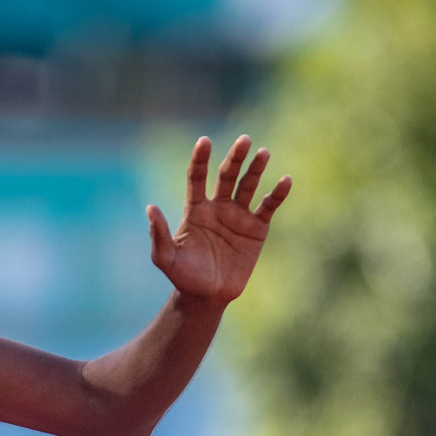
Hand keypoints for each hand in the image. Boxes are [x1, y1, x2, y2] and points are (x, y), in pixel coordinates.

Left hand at [147, 135, 291, 303]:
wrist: (207, 296)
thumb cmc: (183, 276)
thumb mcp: (166, 257)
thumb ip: (159, 234)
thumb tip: (150, 208)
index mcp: (195, 210)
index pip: (196, 178)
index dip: (200, 160)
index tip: (204, 141)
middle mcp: (218, 207)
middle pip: (226, 176)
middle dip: (235, 158)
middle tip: (244, 139)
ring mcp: (238, 216)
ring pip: (248, 186)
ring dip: (256, 169)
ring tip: (263, 152)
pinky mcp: (257, 228)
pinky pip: (268, 207)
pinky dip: (277, 194)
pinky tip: (285, 180)